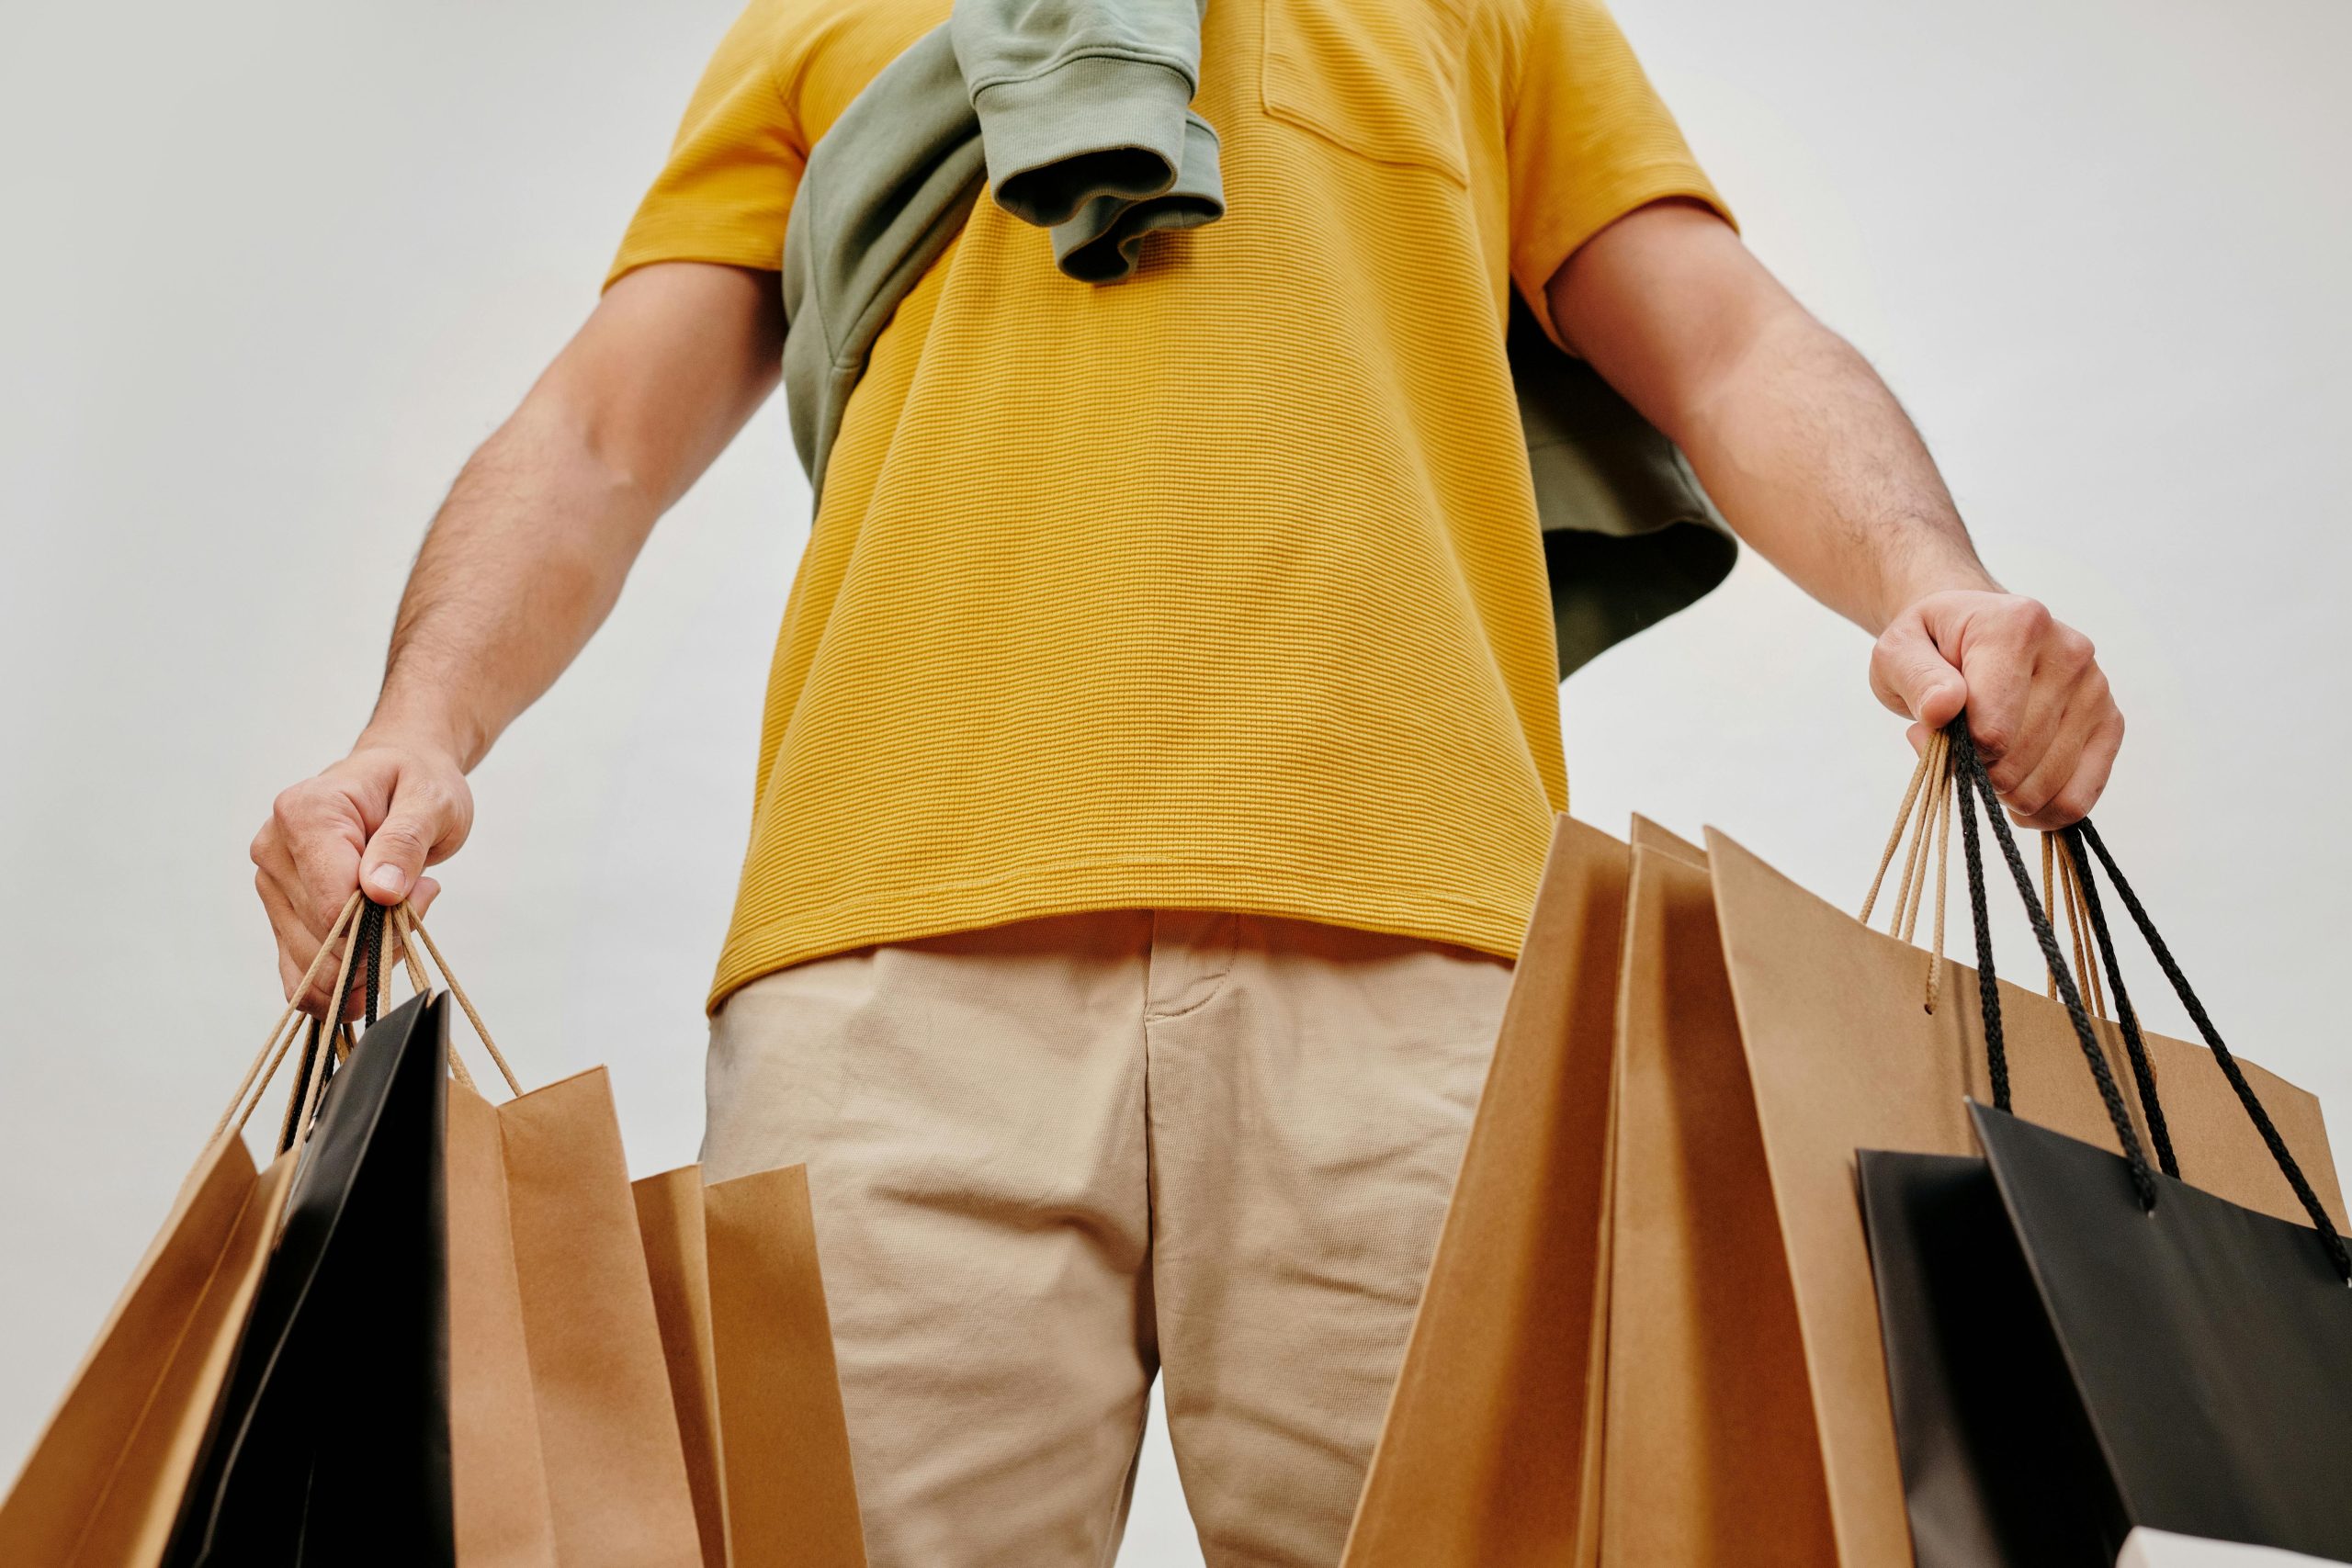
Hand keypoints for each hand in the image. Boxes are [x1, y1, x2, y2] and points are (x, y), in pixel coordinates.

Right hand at [250, 734, 470, 1015]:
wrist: (397, 779)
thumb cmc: (415, 785)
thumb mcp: (432, 802)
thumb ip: (406, 842)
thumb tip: (381, 891)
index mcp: (304, 813)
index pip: (331, 903)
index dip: (381, 922)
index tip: (421, 895)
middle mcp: (273, 848)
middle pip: (324, 939)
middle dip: (381, 942)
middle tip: (417, 899)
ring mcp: (271, 883)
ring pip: (313, 966)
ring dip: (366, 962)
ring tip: (397, 913)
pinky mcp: (278, 911)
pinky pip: (297, 975)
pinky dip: (337, 988)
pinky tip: (367, 979)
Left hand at [1869, 589, 2122, 828]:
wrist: (1969, 631)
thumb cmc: (1932, 646)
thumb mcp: (1897, 652)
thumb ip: (1915, 678)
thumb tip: (1942, 707)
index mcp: (2018, 627)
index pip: (1992, 730)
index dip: (1956, 752)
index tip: (1932, 732)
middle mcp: (2070, 654)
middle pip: (2017, 764)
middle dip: (1975, 771)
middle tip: (1955, 746)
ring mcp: (2096, 690)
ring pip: (2045, 788)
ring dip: (2001, 792)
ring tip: (1983, 758)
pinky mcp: (2109, 723)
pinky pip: (2078, 799)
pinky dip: (2040, 813)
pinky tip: (2013, 796)